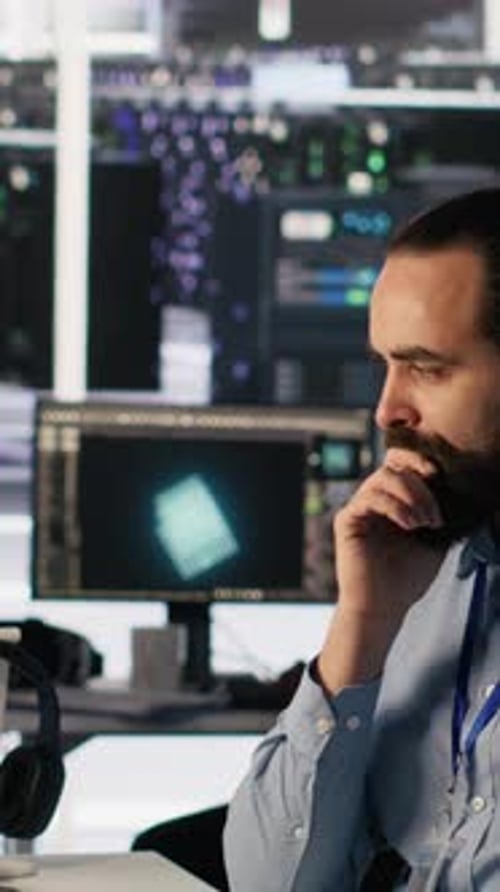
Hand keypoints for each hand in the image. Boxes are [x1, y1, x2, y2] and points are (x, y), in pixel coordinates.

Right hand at [317, 448, 446, 692]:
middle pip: (395, 467)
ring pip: (383, 477)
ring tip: (423, 523)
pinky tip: (409, 525)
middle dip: (422, 487)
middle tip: (435, 517)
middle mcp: (374, 500)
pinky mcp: (347, 519)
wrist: (383, 607)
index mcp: (393, 501)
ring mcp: (359, 508)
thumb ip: (438, 513)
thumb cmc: (406, 578)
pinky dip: (394, 506)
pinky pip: (369, 497)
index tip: (440, 476)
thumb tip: (456, 490)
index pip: (402, 465)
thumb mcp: (434, 540)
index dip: (419, 461)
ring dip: (410, 496)